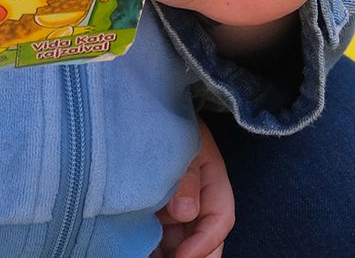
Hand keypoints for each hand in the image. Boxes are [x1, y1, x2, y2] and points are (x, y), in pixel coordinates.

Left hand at [153, 119, 233, 257]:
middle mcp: (197, 202)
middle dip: (189, 257)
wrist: (142, 111)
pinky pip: (156, 238)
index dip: (204, 243)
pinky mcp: (154, 213)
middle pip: (200, 240)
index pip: (219, 219)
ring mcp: (175, 210)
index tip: (183, 257)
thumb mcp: (183, 143)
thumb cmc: (167, 122)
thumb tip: (185, 213)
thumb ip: (186, 176)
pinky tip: (136, 252)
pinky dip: (152, 248)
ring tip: (144, 257)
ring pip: (178, 244)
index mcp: (213, 183)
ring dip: (167, 255)